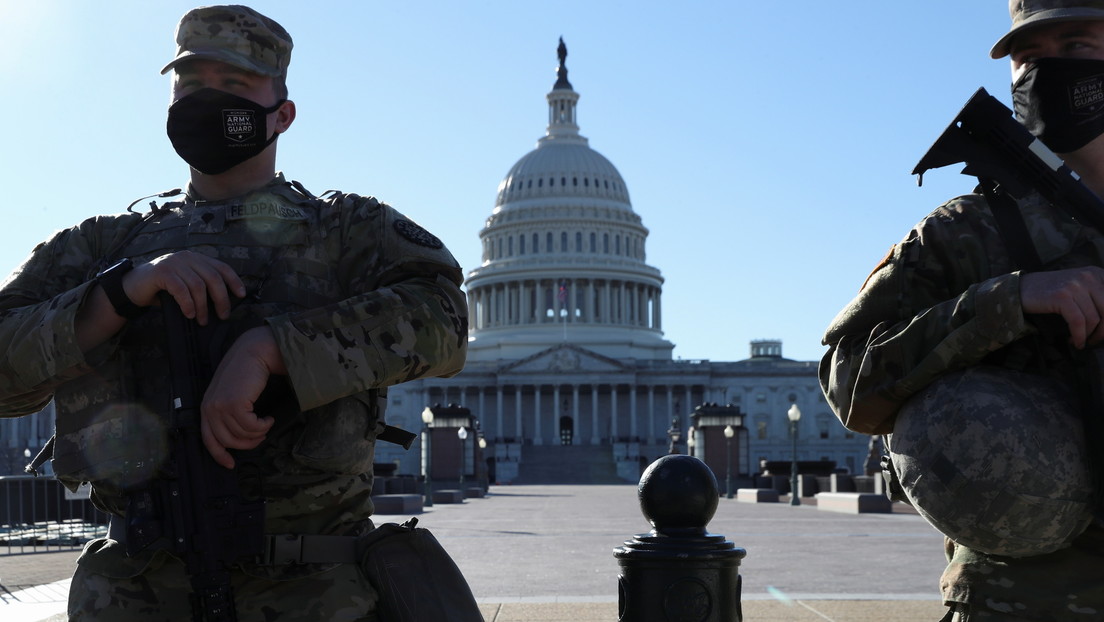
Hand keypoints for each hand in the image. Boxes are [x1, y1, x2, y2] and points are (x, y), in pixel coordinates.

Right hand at [124, 251, 245, 324]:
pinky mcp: (162, 272)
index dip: (234, 280)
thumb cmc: (163, 289)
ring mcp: (174, 263)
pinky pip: (181, 290)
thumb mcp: (185, 284)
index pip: (221, 267)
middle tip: (223, 315)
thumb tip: (223, 304)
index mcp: (196, 259)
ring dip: (203, 306)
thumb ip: (201, 287)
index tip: (241, 294)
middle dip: (221, 299)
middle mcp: (187, 258)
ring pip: (198, 286)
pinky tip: (189, 314)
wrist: (133, 286)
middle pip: (213, 278)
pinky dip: (188, 304)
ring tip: (203, 320)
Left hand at [200, 327, 286, 467]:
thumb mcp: (233, 392)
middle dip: (247, 444)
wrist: (256, 350)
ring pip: (242, 435)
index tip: (230, 464)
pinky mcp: (234, 404)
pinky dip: (263, 426)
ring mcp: (220, 406)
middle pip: (227, 441)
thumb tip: (241, 435)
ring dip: (258, 433)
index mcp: (207, 406)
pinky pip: (250, 427)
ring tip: (267, 423)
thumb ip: (229, 411)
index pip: (208, 439)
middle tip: (261, 436)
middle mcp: (210, 408)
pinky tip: (269, 418)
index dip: (219, 454)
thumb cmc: (248, 370)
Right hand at [1021, 267, 1103, 347]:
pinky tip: (1075, 341)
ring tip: (1081, 341)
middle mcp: (1088, 276)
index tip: (1103, 332)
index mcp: (1097, 273)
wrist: (1021, 289)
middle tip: (1095, 340)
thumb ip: (1097, 297)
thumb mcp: (1079, 288)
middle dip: (1103, 331)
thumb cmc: (1051, 292)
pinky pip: (1078, 322)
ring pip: (1094, 318)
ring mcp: (1074, 285)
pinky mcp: (1061, 296)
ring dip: (1089, 336)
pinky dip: (1079, 336)